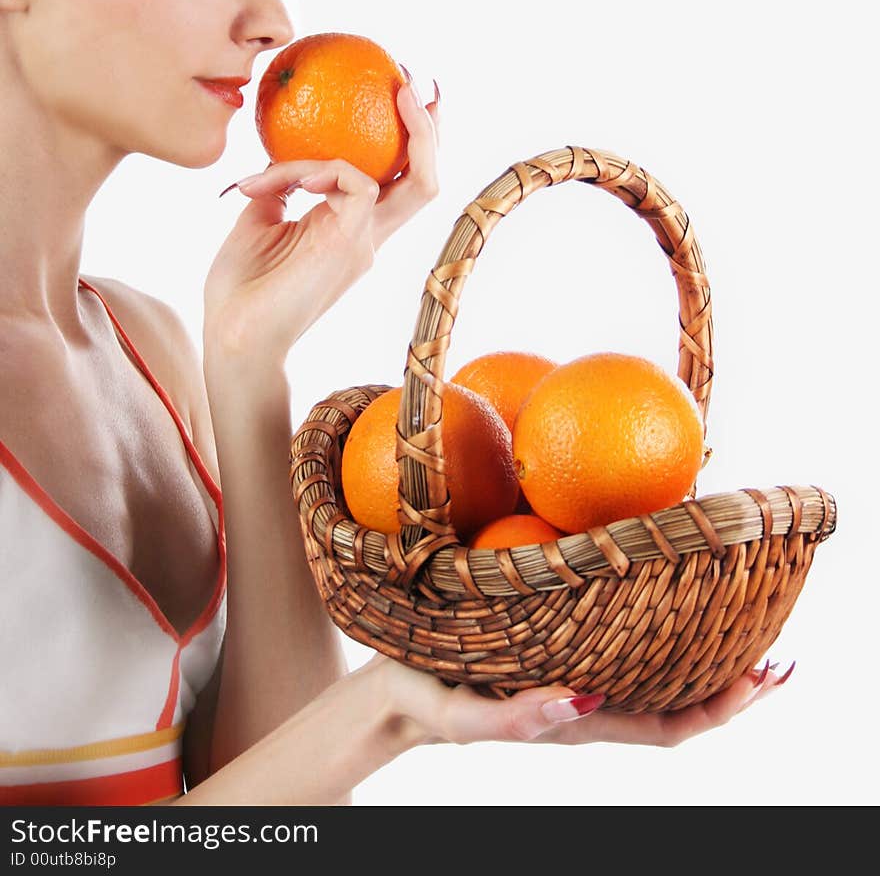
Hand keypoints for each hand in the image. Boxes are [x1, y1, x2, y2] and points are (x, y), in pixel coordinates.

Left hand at [204, 79, 439, 360]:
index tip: (401, 95)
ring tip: (400, 92)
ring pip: (416, 182)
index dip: (408, 142)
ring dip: (409, 132)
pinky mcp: (349, 245)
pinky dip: (322, 167)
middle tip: (418, 82)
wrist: (233, 338)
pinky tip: (291, 175)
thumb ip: (279, 189)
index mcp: (350, 232)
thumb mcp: (258, 222)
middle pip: (426, 181)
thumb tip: (276, 156)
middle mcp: (368, 237)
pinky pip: (354, 184)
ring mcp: (364, 243)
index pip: (396, 183)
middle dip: (433, 130)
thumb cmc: (238, 291)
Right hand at [364, 652, 792, 746]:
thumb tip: (585, 698)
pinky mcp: (559, 648)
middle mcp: (591, 700)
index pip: (670, 725)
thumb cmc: (427, 700)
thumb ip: (520, 717)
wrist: (393, 694)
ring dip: (707, 654)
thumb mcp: (465, 715)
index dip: (724, 708)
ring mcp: (577, 675)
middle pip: (680, 702)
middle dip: (734, 684)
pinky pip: (625, 644)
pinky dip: (662, 627)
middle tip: (778, 649)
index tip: (767, 675)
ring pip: (658, 673)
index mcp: (579, 720)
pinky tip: (662, 589)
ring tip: (741, 618)